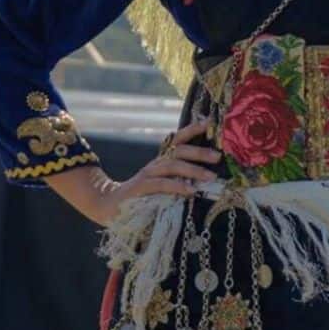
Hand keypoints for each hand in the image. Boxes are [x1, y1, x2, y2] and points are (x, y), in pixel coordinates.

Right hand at [94, 118, 221, 225]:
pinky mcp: (141, 188)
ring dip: (193, 170)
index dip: (193, 129)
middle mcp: (156, 163)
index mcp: (163, 160)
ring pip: (172, 166)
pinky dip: (178, 186)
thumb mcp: (165, 185)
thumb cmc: (144, 197)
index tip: (210, 122)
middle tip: (218, 156)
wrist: (110, 207)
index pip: (179, 139)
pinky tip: (191, 191)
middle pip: (179, 151)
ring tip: (210, 176)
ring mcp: (148, 175)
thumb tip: (210, 176)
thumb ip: (181, 179)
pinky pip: (162, 184)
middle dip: (200, 152)